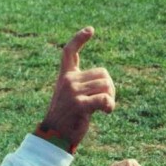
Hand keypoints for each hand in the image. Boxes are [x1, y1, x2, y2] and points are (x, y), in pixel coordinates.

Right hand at [41, 27, 114, 145]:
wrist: (54, 136)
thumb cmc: (66, 118)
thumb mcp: (71, 96)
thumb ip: (83, 85)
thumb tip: (105, 82)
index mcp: (65, 76)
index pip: (69, 52)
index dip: (79, 39)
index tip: (90, 29)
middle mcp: (68, 80)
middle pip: (103, 74)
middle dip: (109, 87)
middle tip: (105, 101)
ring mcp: (72, 91)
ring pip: (106, 86)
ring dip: (111, 98)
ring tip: (103, 109)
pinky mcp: (79, 104)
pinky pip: (104, 98)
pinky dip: (109, 105)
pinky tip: (106, 112)